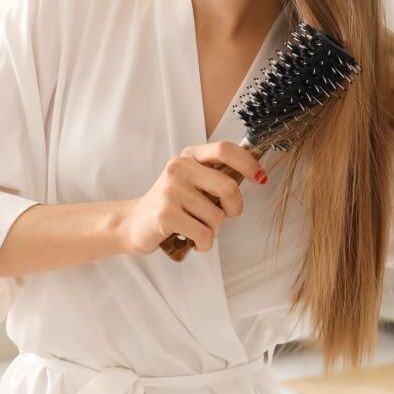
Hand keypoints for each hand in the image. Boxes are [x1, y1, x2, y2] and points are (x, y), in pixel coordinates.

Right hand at [120, 141, 266, 255]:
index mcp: (189, 157)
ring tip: (198, 229)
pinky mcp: (166, 213)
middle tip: (227, 215)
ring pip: (217, 217)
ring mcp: (171, 190)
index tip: (259, 178)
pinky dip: (204, 244)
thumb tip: (256, 172)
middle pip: (228, 187)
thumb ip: (217, 176)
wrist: (134, 223)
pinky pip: (204, 234)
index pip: (225, 150)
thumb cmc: (172, 204)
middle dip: (235, 208)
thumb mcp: (192, 181)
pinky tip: (193, 241)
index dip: (248, 163)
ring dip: (214, 231)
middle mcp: (179, 168)